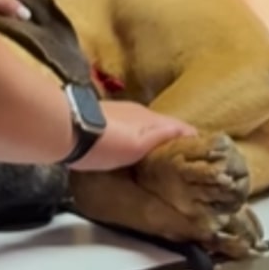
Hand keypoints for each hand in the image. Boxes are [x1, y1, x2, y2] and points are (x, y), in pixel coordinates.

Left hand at [71, 100, 196, 171]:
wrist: (66, 131)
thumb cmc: (106, 142)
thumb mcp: (139, 143)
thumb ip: (163, 136)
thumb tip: (191, 131)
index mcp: (150, 117)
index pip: (179, 126)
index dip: (191, 137)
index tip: (202, 151)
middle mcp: (138, 112)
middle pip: (162, 124)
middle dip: (174, 138)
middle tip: (182, 157)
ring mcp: (120, 113)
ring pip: (145, 125)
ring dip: (155, 138)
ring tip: (160, 155)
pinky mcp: (103, 120)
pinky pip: (130, 129)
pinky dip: (138, 138)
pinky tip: (132, 150)